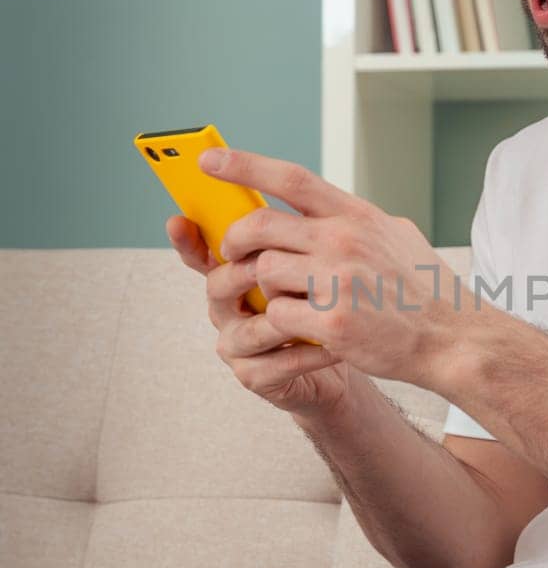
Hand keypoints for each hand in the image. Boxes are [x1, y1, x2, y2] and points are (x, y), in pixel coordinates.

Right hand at [165, 214, 355, 419]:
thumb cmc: (327, 303)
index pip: (202, 252)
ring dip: (284, 317)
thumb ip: (296, 231)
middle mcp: (228, 309)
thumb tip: (297, 189)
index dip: (187, 239)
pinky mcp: (256, 377)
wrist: (349, 353)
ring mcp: (238, 345)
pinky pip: (278, 364)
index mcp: (234, 274)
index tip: (178, 220)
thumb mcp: (316, 259)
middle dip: (244, 273)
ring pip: (249, 329)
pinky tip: (334, 345)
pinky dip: (308, 353)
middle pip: (218, 286)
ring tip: (318, 308)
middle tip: (271, 262)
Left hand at [200, 146, 471, 387]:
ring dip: (264, 289)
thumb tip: (321, 208)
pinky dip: (281, 324)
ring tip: (285, 300)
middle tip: (234, 254)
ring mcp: (338, 280)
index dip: (245, 165)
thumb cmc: (425, 290)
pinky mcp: (333, 321)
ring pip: (264, 273)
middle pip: (260, 226)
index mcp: (357, 216)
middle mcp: (345, 240)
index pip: (291, 178)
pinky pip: (277, 315)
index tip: (210, 160)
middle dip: (236, 241)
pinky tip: (302, 329)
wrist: (452, 338)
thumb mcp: (396, 236)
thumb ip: (355, 221)